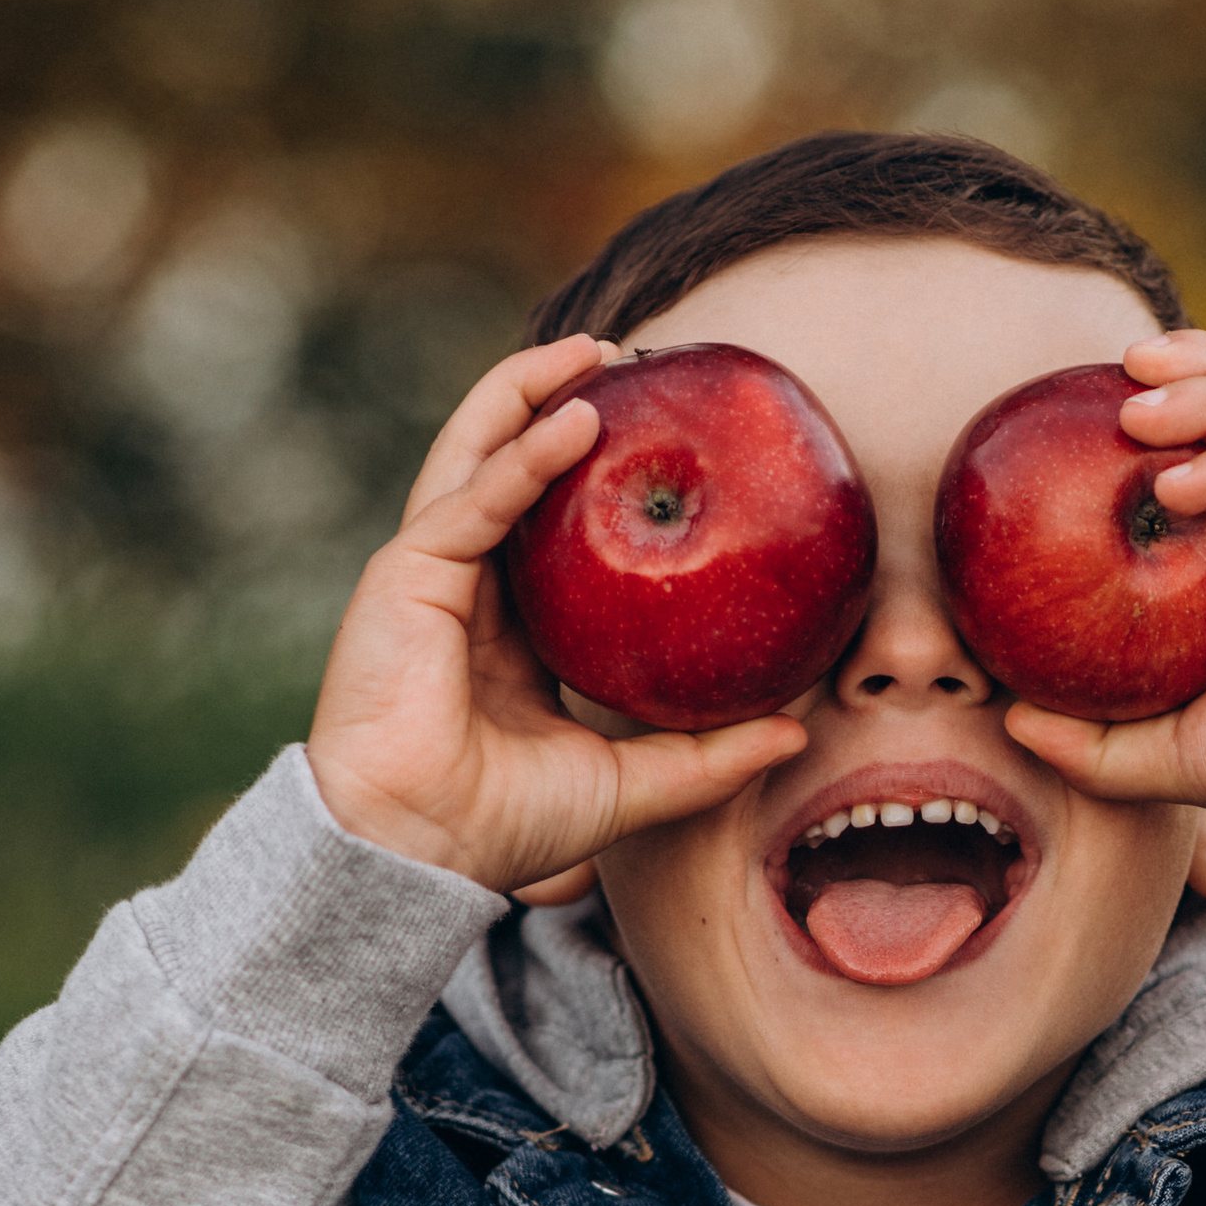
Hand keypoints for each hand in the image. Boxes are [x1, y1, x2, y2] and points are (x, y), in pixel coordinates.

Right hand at [306, 339, 807, 894]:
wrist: (422, 852)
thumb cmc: (504, 824)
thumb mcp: (631, 783)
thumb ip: (708, 755)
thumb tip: (797, 731)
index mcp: (507, 628)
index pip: (549, 526)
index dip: (593, 475)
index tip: (657, 432)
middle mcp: (466, 587)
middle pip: (507, 466)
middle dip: (557, 401)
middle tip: (626, 362)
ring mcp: (431, 573)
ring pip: (478, 454)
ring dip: (529, 392)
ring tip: (594, 353)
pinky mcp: (408, 574)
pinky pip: (475, 499)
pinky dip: (524, 456)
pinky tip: (578, 419)